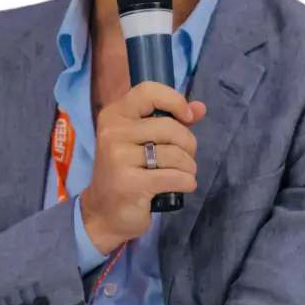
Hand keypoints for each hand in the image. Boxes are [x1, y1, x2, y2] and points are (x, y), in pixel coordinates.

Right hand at [78, 81, 206, 253]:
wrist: (104, 212)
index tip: (187, 117)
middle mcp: (112, 133)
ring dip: (189, 167)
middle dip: (188, 144)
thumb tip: (200, 108)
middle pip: (169, 127)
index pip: (148, 91)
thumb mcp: (142, 141)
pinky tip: (183, 185)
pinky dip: (187, 182)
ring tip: (182, 174)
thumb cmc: (128, 171)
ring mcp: (118, 159)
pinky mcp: (130, 184)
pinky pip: (175, 177)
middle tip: (185, 157)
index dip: (175, 101)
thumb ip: (171, 121)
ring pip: (175, 154)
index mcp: (114, 115)